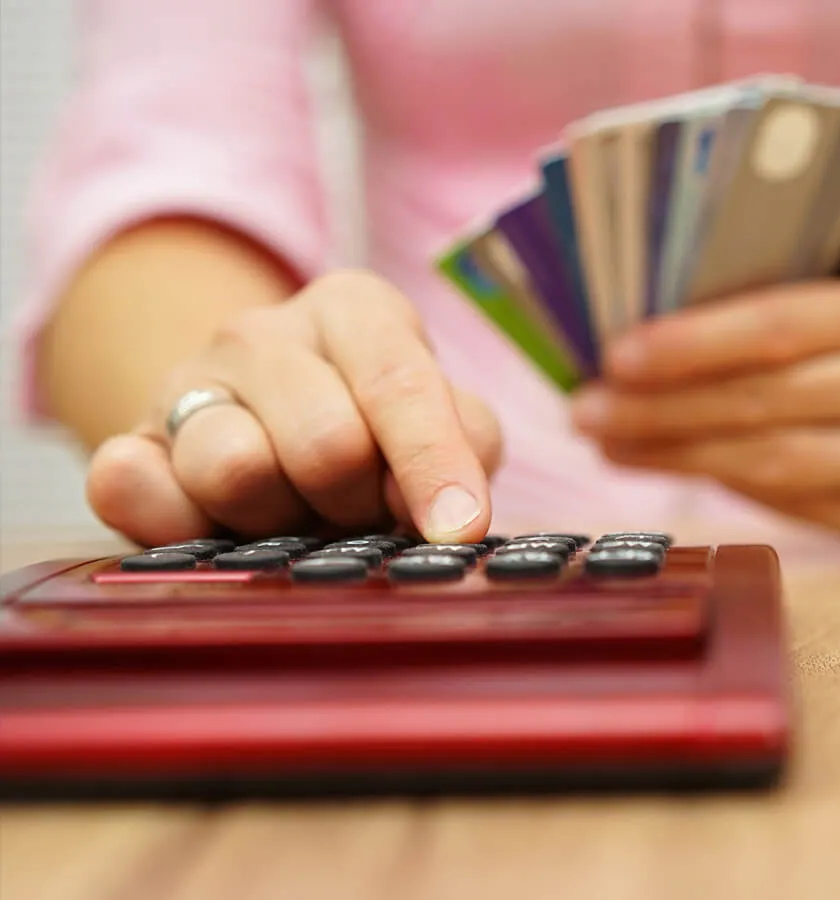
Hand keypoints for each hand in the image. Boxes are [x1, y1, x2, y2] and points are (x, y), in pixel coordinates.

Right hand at [86, 270, 500, 546]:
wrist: (262, 426)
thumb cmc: (377, 427)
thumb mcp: (444, 417)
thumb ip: (467, 444)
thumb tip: (455, 504)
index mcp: (355, 309)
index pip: (398, 383)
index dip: (431, 462)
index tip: (459, 527)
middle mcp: (263, 333)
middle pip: (326, 443)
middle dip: (358, 502)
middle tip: (359, 511)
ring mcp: (186, 382)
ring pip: (235, 469)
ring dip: (281, 520)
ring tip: (295, 514)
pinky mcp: (130, 442)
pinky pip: (132, 487)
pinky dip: (176, 521)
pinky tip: (213, 528)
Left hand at [570, 277, 839, 552]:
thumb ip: (814, 315)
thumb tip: (680, 338)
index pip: (783, 324)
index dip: (692, 342)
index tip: (615, 353)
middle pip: (767, 399)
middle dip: (662, 406)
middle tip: (586, 409)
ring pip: (780, 462)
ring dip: (682, 455)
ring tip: (613, 445)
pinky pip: (811, 510)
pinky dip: (739, 492)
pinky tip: (685, 476)